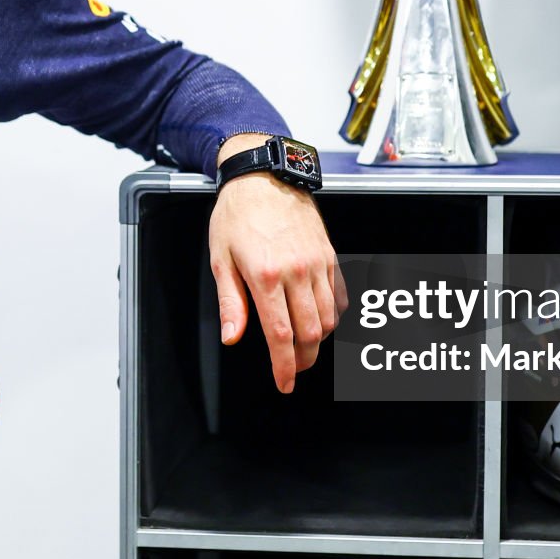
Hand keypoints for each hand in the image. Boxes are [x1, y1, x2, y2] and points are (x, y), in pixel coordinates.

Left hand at [209, 135, 346, 393]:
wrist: (263, 176)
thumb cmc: (238, 213)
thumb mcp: (221, 258)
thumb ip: (230, 302)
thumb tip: (233, 337)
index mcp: (265, 275)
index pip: (281, 335)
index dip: (285, 366)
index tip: (285, 383)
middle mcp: (296, 271)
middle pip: (311, 332)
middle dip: (304, 359)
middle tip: (293, 367)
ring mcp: (316, 263)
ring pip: (328, 317)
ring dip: (318, 339)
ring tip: (304, 345)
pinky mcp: (329, 254)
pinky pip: (338, 295)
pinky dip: (332, 314)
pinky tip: (319, 318)